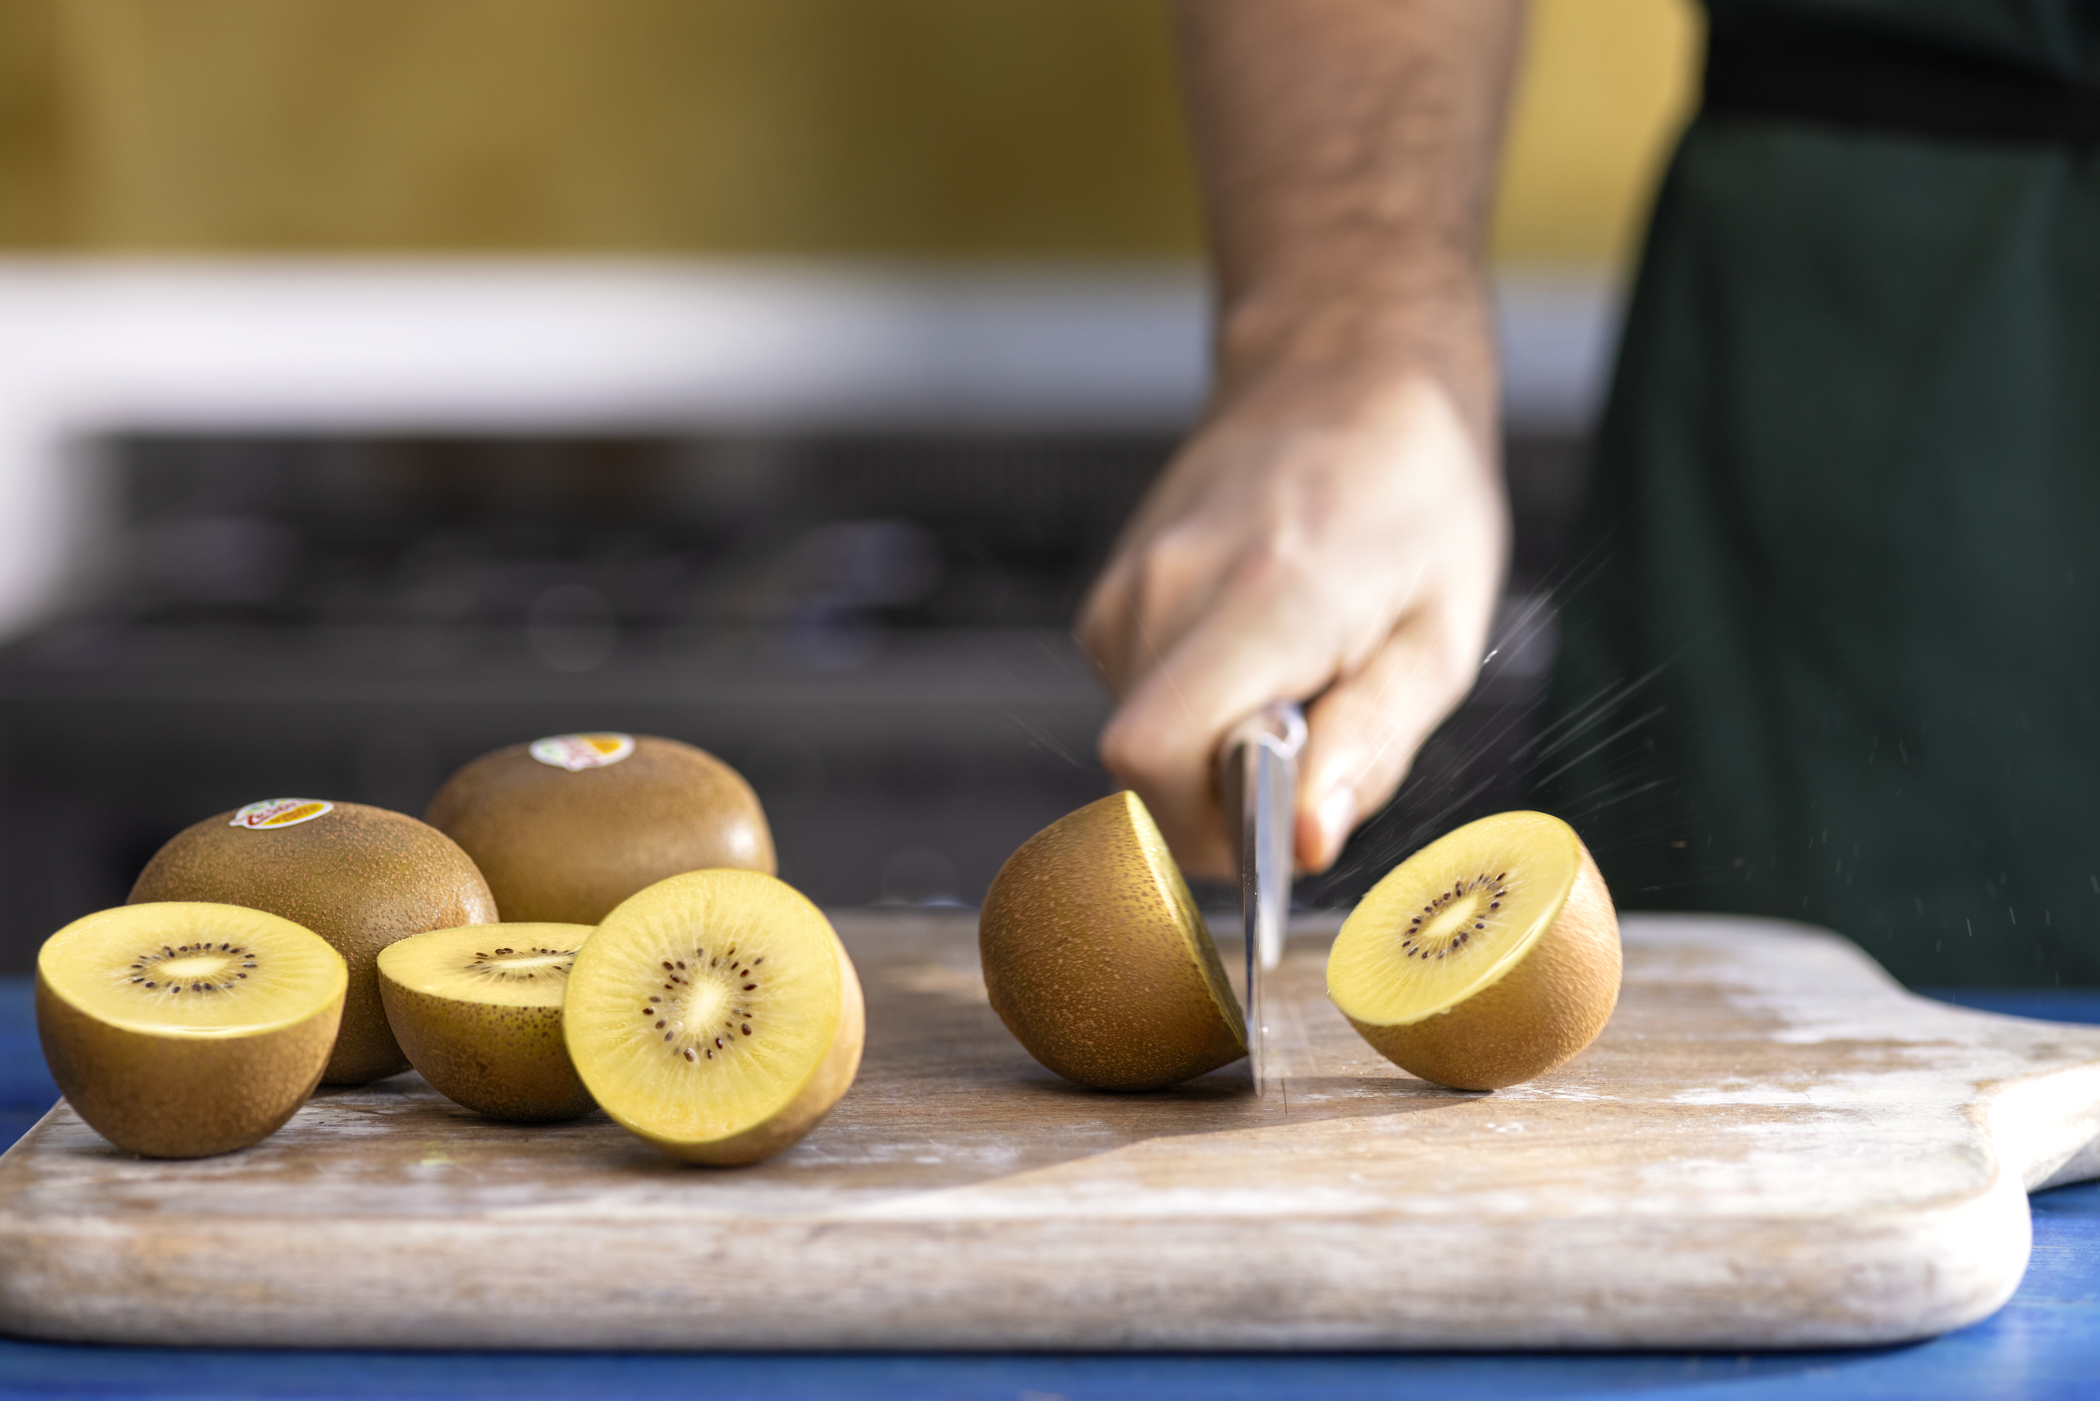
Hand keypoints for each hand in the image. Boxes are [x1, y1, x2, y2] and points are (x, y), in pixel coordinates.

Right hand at [1077, 346, 1506, 878]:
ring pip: (1140, 739)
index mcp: (1265, 595)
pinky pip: (1138, 698)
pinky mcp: (1113, 591)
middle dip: (1227, 798)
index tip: (1289, 820)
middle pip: (1143, 767)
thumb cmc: (1414, 498)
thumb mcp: (1441, 636)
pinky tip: (1258, 652)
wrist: (1343, 372)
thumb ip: (1371, 746)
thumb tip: (1310, 844)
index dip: (1212, 827)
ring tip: (1295, 678)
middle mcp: (1170, 585)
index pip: (1153, 759)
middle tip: (1316, 741)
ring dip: (1216, 747)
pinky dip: (1196, 707)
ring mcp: (1128, 583)